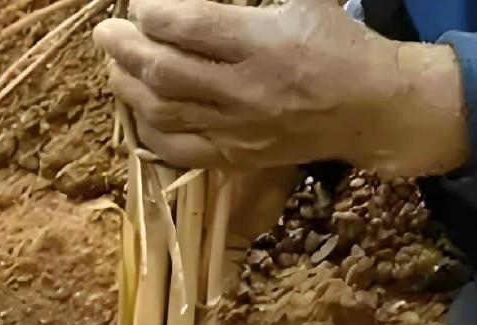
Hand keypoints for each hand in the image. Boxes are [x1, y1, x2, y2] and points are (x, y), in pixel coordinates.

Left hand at [93, 0, 467, 177]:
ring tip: (114, 67)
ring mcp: (238, 129)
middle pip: (164, 72)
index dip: (152, 13)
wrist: (371, 108)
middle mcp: (245, 90)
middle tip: (105, 34)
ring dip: (128, 89)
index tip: (138, 4)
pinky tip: (138, 110)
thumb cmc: (338, 42)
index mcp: (263, 43)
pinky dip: (149, 131)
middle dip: (125, 50)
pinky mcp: (237, 157)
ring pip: (163, 113)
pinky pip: (178, 151)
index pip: (189, 26)